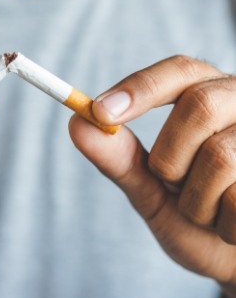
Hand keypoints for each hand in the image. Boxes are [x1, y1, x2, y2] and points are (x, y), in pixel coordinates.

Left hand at [69, 55, 235, 297]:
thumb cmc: (195, 219)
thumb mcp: (151, 190)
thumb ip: (119, 158)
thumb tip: (76, 123)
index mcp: (210, 97)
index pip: (179, 71)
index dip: (139, 88)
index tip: (99, 112)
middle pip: (199, 105)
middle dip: (169, 158)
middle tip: (171, 186)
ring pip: (220, 156)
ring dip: (197, 202)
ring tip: (207, 212)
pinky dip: (224, 224)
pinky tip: (232, 227)